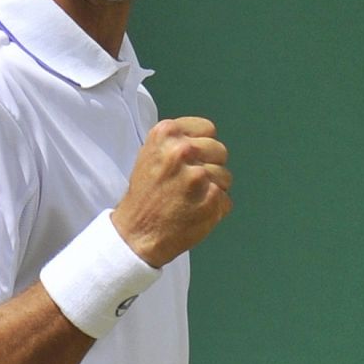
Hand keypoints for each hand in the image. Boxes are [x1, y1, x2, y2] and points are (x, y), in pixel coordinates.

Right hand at [111, 117, 231, 267]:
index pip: (208, 129)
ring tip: (188, 200)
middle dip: (210, 167)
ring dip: (213, 190)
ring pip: (225, 176)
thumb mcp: (151, 153)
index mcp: (166, 133)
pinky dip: (215, 209)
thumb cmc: (145, 194)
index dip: (201, 147)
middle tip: (187, 185)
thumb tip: (206, 138)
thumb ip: (177, 141)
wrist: (136, 233)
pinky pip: (226, 199)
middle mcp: (182, 150)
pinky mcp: (212, 197)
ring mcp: (198, 174)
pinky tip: (193, 213)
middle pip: (220, 151)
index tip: (189, 162)